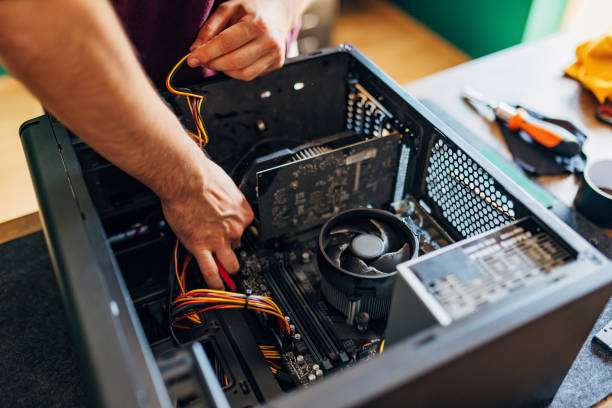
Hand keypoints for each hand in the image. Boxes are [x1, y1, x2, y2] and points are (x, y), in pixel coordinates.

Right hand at [161, 156, 253, 289]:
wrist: (185, 178)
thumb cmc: (201, 175)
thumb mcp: (225, 185)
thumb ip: (226, 200)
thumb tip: (222, 200)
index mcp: (242, 213)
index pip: (244, 229)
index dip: (234, 230)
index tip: (228, 232)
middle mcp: (234, 228)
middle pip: (238, 246)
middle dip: (230, 248)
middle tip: (223, 250)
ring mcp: (218, 240)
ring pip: (230, 265)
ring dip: (228, 271)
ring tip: (226, 279)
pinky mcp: (200, 247)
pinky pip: (210, 272)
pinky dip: (214, 283)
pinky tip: (215, 289)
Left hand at [187, 0, 296, 80]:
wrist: (279, 11)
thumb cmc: (252, 8)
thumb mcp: (228, 8)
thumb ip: (210, 28)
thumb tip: (195, 50)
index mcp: (257, 24)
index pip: (226, 43)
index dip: (206, 53)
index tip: (191, 59)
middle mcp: (269, 41)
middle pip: (234, 61)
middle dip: (213, 63)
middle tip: (201, 60)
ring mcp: (275, 55)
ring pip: (242, 73)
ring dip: (223, 70)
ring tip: (216, 60)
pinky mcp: (276, 64)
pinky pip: (250, 76)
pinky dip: (235, 72)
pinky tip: (231, 61)